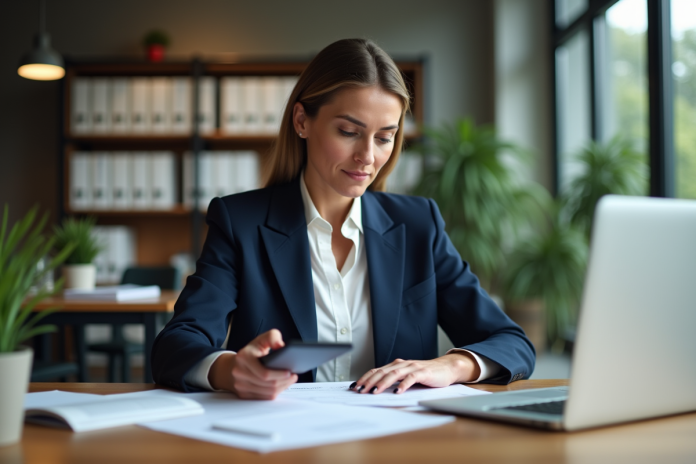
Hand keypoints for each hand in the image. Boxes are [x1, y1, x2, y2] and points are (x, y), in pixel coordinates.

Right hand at [208, 329, 297, 398]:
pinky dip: (274, 393)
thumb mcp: (261, 339)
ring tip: (289, 381)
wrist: (232, 365)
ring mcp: (240, 385)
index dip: (279, 374)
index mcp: (244, 357)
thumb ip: (272, 337)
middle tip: (293, 376)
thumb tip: (281, 346)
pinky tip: (281, 386)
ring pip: (267, 393)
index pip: (264, 373)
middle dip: (284, 381)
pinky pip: (263, 398)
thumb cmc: (251, 352)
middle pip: (267, 384)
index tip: (289, 372)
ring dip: (281, 388)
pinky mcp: (243, 394)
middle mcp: (239, 373)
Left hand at [350, 352, 480, 394]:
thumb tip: (375, 390)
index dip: (365, 378)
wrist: (446, 368)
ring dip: (382, 383)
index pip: (376, 370)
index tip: (355, 387)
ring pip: (394, 374)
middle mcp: (402, 364)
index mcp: (396, 365)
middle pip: (382, 372)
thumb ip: (394, 380)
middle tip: (360, 391)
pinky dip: (403, 384)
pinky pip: (411, 378)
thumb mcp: (406, 377)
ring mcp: (413, 367)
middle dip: (369, 381)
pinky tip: (397, 392)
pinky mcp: (423, 372)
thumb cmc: (425, 374)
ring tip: (374, 392)